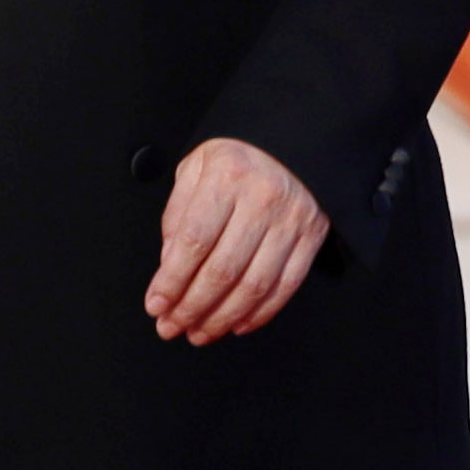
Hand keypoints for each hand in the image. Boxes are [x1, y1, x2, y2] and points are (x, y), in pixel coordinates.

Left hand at [145, 138, 324, 343]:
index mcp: (227, 176)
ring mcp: (291, 220)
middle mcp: (262, 199)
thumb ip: (178, 214)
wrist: (293, 137)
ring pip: (255, 285)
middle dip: (192, 307)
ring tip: (200, 332)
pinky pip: (286, 285)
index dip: (171, 281)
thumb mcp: (196, 168)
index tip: (156, 305)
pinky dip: (260, 312)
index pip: (193, 241)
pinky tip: (237, 323)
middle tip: (172, 326)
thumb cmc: (238, 155)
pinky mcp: (312, 236)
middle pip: (223, 270)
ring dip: (223, 317)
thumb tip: (169, 264)